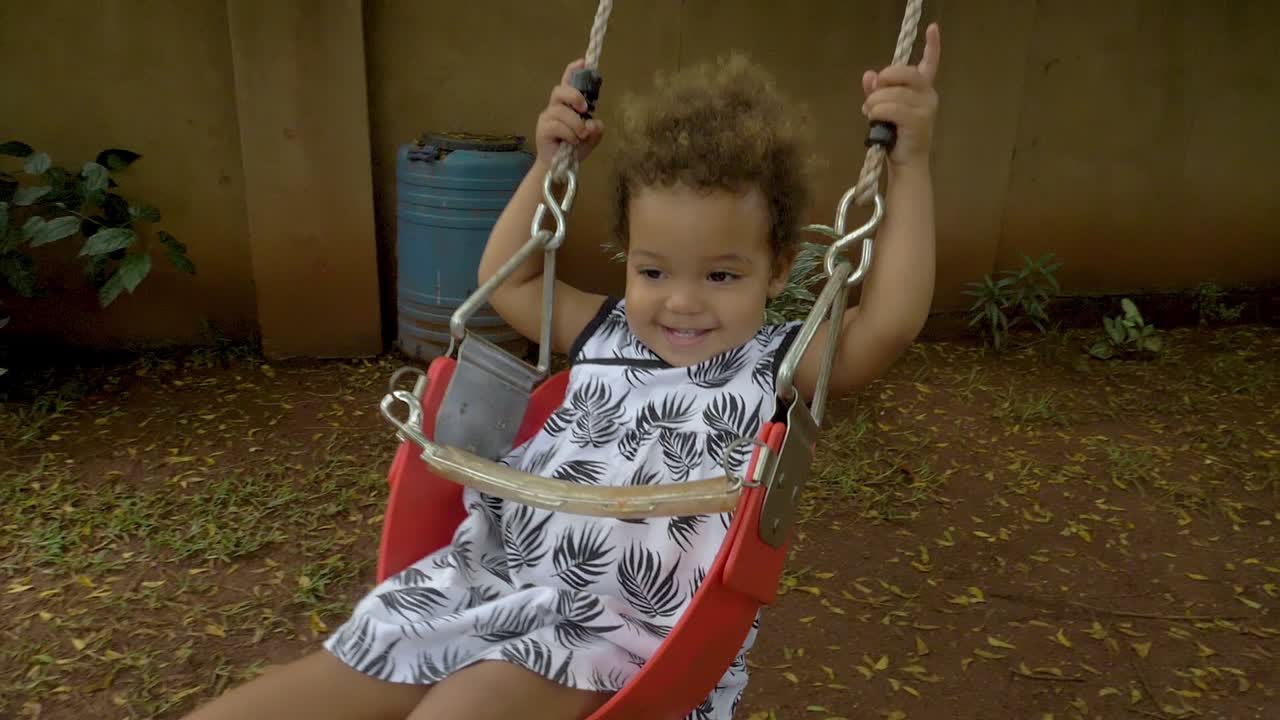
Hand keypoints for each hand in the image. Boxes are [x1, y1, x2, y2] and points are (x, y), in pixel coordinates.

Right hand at [535, 59, 605, 166]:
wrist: (559, 168)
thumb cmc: (573, 149)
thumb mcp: (591, 138)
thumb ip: (596, 129)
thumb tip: (592, 123)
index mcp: (567, 104)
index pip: (567, 82)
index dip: (573, 70)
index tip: (583, 62)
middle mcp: (555, 107)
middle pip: (560, 90)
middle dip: (574, 96)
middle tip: (585, 109)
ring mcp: (547, 117)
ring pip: (562, 111)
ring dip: (576, 124)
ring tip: (580, 136)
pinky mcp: (543, 129)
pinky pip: (558, 126)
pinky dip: (569, 134)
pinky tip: (572, 142)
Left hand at [861, 22, 940, 167]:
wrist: (906, 163)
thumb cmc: (895, 135)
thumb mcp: (883, 108)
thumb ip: (876, 90)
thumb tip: (869, 75)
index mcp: (922, 88)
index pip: (930, 63)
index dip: (932, 45)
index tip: (932, 28)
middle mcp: (928, 94)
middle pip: (902, 72)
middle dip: (882, 81)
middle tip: (871, 96)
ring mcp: (925, 107)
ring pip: (890, 93)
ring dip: (873, 103)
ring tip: (870, 114)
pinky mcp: (918, 121)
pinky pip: (889, 107)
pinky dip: (876, 112)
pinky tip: (874, 120)